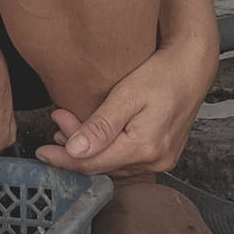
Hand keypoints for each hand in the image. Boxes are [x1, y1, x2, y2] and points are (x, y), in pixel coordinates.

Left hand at [38, 41, 214, 178]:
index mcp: (145, 148)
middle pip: (102, 166)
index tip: (42, 152)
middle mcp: (155, 161)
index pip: (93, 164)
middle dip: (74, 149)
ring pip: (113, 164)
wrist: (192, 67)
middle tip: (58, 120)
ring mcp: (161, 160)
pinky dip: (106, 149)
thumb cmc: (162, 74)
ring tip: (70, 124)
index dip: (64, 160)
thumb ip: (100, 126)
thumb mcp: (127, 95)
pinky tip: (94, 134)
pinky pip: (126, 160)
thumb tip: (74, 151)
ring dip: (89, 149)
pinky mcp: (162, 154)